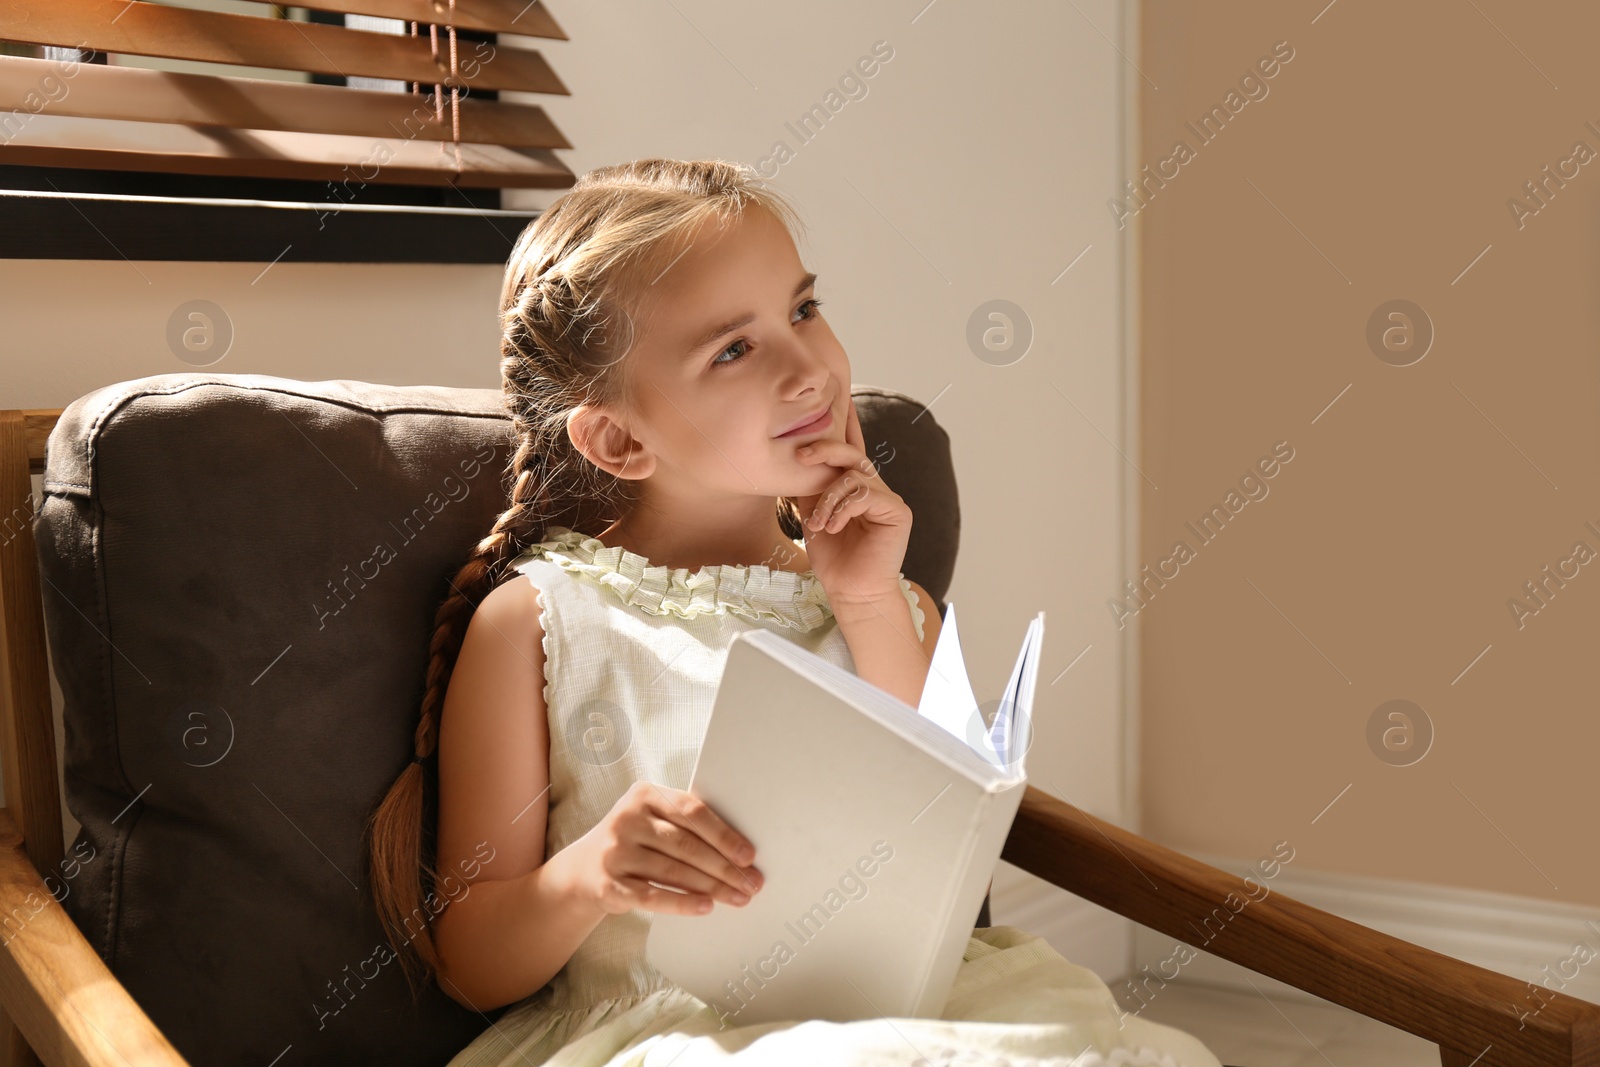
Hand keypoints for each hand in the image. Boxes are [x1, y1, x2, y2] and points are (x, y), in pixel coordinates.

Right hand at [566, 780, 763, 916]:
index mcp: (645, 794)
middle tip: (751, 883)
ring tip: (737, 897)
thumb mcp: (652, 819)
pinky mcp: (609, 884)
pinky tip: (705, 907)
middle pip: (686, 845)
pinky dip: (682, 903)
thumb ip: (686, 824)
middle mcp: (627, 819)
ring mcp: (615, 852)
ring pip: (673, 871)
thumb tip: (739, 850)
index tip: (749, 855)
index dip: (724, 835)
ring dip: (711, 887)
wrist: (583, 869)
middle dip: (724, 867)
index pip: (692, 812)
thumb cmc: (634, 841)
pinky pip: (652, 896)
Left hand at [792, 397, 912, 609]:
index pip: (849, 449)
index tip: (836, 398)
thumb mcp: (813, 513)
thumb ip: (811, 485)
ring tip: (819, 523)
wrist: (850, 591)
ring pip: (854, 475)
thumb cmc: (832, 557)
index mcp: (855, 486)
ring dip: (828, 497)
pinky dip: (843, 508)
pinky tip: (834, 526)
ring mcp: (888, 498)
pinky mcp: (898, 511)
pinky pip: (866, 493)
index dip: (844, 423)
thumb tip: (797, 456)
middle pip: (852, 453)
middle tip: (801, 454)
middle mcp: (874, 486)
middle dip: (825, 448)